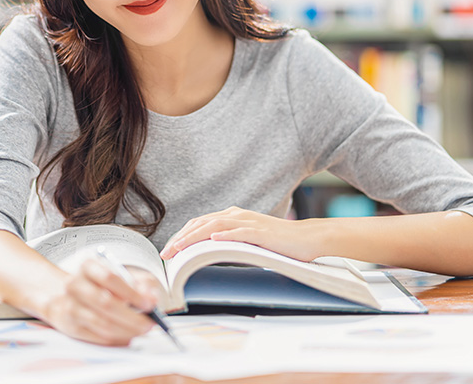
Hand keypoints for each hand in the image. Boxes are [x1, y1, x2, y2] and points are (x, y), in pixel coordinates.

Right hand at [39, 258, 161, 345]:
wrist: (70, 296)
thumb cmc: (101, 284)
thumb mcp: (123, 275)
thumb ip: (142, 283)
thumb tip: (152, 298)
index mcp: (88, 266)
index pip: (110, 278)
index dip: (132, 293)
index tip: (149, 303)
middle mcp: (75, 284)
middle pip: (106, 303)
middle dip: (133, 316)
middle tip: (150, 323)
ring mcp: (70, 306)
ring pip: (103, 323)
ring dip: (127, 330)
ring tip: (142, 330)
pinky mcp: (70, 326)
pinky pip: (99, 337)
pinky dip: (118, 339)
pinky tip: (129, 335)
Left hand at [159, 207, 315, 260]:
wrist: (307, 238)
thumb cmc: (278, 243)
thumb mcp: (248, 243)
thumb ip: (229, 244)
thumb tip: (207, 256)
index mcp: (233, 217)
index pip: (200, 223)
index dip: (181, 235)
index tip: (168, 250)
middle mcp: (238, 215)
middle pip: (202, 222)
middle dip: (181, 237)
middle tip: (166, 254)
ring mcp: (250, 222)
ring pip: (216, 224)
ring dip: (195, 236)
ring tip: (180, 247)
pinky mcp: (262, 232)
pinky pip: (241, 231)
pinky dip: (226, 234)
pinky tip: (214, 239)